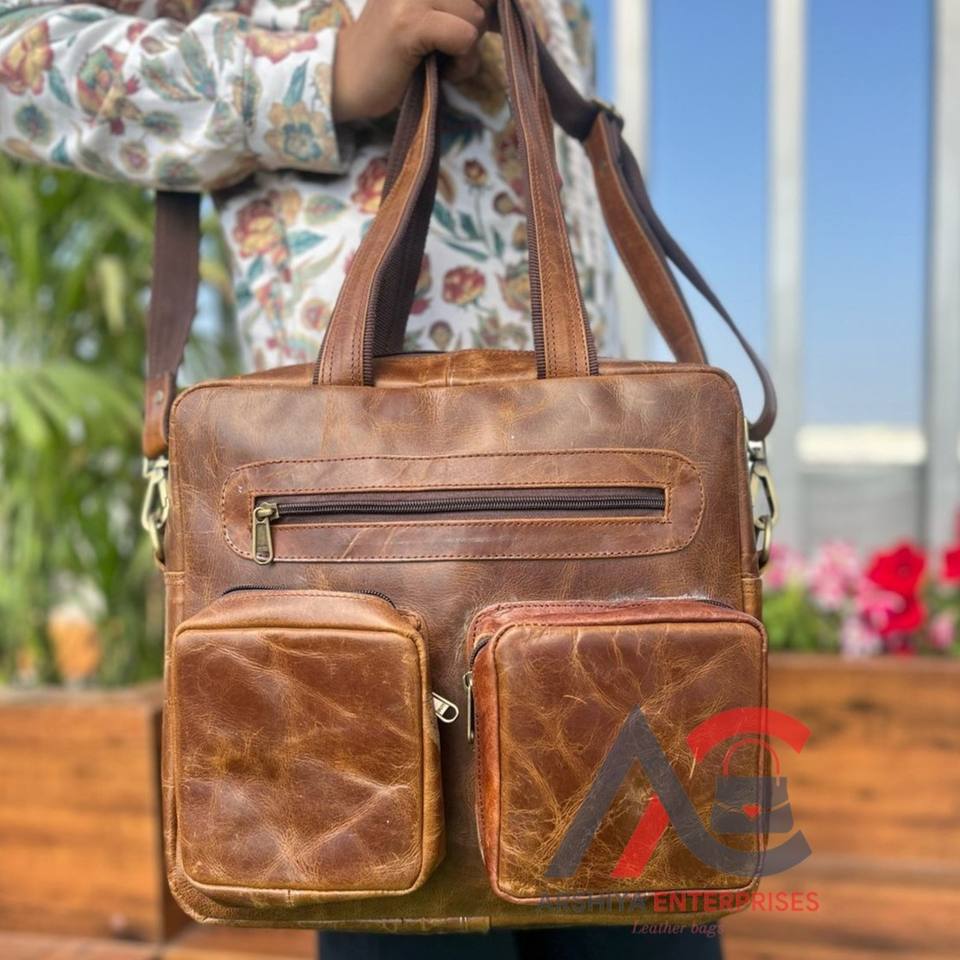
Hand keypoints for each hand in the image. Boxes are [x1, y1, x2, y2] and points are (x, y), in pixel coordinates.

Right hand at [332, 0, 493, 121]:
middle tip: (445, 51)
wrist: (346, 78)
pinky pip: (463, 37)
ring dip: (466, 52)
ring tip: (438, 62)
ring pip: (475, 19)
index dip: (485, 10)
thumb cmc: (393, 55)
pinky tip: (438, 71)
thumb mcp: (432, 19)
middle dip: (473, 32)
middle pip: (482, 0)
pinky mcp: (409, 23)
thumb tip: (505, 10)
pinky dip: (460, 62)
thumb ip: (464, 7)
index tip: (466, 33)